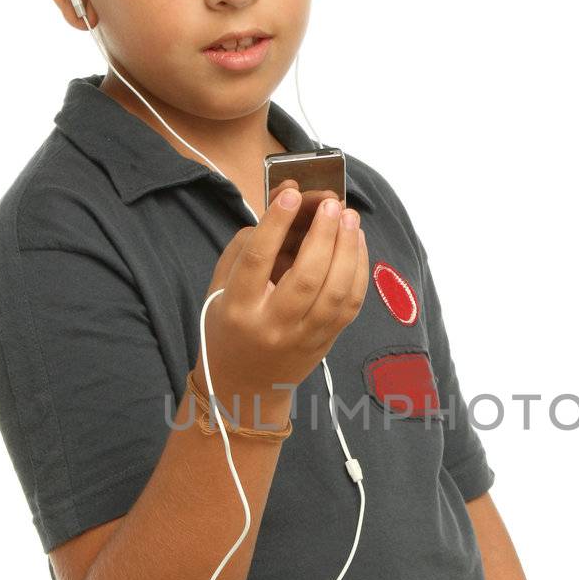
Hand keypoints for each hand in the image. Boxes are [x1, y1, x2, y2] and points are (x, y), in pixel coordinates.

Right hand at [200, 182, 367, 424]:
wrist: (243, 386)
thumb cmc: (229, 326)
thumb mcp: (220, 287)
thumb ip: (246, 247)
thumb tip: (285, 207)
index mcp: (237, 308)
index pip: (258, 261)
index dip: (276, 224)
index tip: (292, 193)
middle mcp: (272, 326)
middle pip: (305, 277)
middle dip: (324, 235)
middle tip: (332, 204)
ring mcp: (302, 337)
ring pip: (335, 292)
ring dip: (348, 250)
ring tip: (350, 218)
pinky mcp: (325, 342)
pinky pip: (350, 305)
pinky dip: (358, 270)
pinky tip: (357, 244)